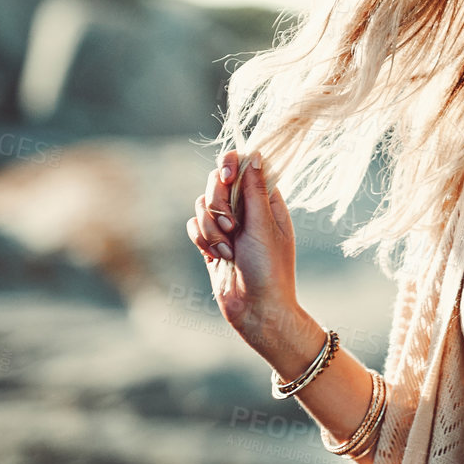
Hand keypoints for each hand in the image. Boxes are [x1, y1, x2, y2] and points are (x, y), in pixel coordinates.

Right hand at [186, 149, 303, 353]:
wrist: (257, 310)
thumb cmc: (270, 269)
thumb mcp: (263, 226)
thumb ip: (255, 191)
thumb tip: (255, 154)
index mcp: (267, 201)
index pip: (246, 166)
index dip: (232, 164)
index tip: (227, 174)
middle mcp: (246, 209)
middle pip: (217, 182)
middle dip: (217, 203)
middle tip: (231, 227)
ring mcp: (227, 226)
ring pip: (202, 206)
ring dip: (210, 228)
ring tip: (229, 250)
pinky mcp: (211, 243)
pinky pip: (194, 226)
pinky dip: (202, 240)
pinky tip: (217, 257)